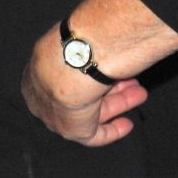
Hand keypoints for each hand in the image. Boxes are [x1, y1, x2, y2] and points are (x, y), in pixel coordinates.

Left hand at [20, 26, 148, 146]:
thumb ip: (81, 48)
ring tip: (140, 92)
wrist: (67, 68)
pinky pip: (94, 136)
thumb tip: (95, 42)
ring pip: (92, 111)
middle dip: (108, 87)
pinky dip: (112, 131)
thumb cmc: (68, 48)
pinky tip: (127, 123)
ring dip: (118, 101)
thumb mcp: (69, 41)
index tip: (104, 70)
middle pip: (80, 96)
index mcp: (37, 73)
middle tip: (129, 80)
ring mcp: (56, 117)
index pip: (62, 79)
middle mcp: (43, 97)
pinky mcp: (72, 132)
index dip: (86, 75)